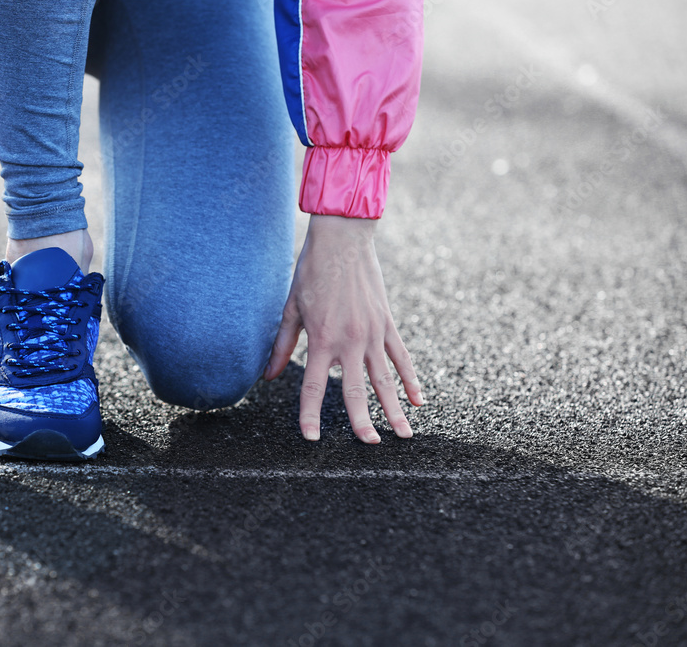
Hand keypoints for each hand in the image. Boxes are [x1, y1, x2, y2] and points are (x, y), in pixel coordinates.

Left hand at [264, 215, 422, 442]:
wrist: (342, 240)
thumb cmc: (312, 272)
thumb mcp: (291, 309)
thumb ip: (282, 346)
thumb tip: (269, 377)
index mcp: (321, 339)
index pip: (314, 387)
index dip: (310, 415)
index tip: (310, 438)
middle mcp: (349, 340)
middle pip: (355, 391)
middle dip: (362, 422)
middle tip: (369, 445)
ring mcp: (372, 333)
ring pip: (385, 380)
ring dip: (393, 409)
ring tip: (403, 435)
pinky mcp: (387, 323)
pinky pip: (401, 357)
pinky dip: (410, 379)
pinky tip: (417, 400)